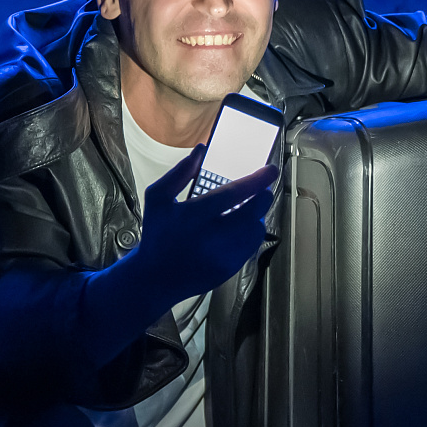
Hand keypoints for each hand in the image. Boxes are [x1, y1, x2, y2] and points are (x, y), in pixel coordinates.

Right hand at [133, 147, 277, 304]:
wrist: (156, 277)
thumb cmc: (158, 234)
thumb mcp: (158, 198)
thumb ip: (180, 172)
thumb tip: (202, 149)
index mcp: (194, 216)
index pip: (234, 193)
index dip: (257, 180)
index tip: (271, 170)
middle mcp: (211, 238)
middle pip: (253, 213)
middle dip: (263, 197)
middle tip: (261, 190)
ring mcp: (223, 256)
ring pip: (256, 230)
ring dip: (256, 216)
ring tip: (245, 211)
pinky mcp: (230, 269)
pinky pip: (251, 246)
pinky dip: (249, 234)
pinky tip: (237, 230)